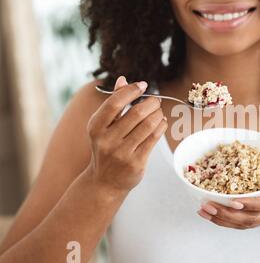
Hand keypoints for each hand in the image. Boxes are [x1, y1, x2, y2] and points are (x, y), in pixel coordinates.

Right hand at [86, 76, 167, 192]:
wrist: (104, 182)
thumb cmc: (105, 148)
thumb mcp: (102, 127)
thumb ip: (113, 104)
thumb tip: (123, 79)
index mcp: (96, 128)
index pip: (114, 103)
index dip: (131, 91)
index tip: (143, 85)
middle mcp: (107, 140)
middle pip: (136, 114)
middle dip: (150, 103)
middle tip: (156, 100)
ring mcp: (121, 153)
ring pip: (147, 126)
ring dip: (157, 114)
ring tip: (158, 111)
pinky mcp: (136, 163)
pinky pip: (153, 139)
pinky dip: (160, 127)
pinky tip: (161, 122)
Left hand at [198, 156, 259, 230]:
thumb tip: (258, 143)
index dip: (249, 204)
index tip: (232, 200)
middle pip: (250, 218)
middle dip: (226, 214)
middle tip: (206, 205)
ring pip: (246, 224)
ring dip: (223, 220)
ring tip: (203, 211)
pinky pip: (247, 225)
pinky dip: (229, 222)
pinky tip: (214, 216)